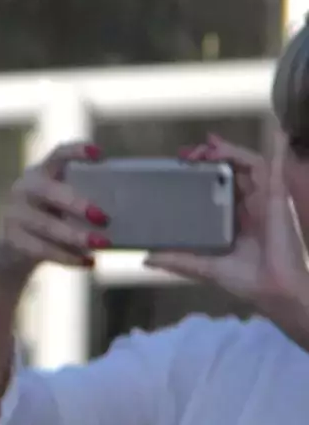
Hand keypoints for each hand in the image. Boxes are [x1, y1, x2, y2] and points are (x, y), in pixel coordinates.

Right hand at [0, 143, 106, 274]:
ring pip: (46, 224)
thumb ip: (87, 200)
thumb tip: (130, 210)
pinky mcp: (10, 240)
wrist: (14, 251)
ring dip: (76, 235)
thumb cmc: (55, 222)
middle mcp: (23, 189)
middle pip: (48, 191)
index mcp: (42, 173)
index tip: (98, 154)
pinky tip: (89, 262)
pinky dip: (68, 257)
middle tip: (104, 218)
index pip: (57, 155)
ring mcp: (13, 214)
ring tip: (103, 245)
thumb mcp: (66, 206)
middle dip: (76, 203)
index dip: (75, 151)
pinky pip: (41, 249)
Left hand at [158, 138, 308, 349]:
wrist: (274, 291)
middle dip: (213, 155)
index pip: (221, 184)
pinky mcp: (277, 199)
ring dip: (231, 151)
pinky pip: (276, 169)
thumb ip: (179, 260)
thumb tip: (147, 258)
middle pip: (234, 170)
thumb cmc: (246, 280)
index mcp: (236, 217)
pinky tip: (276, 133)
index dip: (205, 168)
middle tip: (189, 152)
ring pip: (251, 164)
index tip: (184, 159)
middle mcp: (251, 205)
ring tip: (210, 146)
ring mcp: (265, 201)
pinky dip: (277, 149)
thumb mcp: (205, 266)